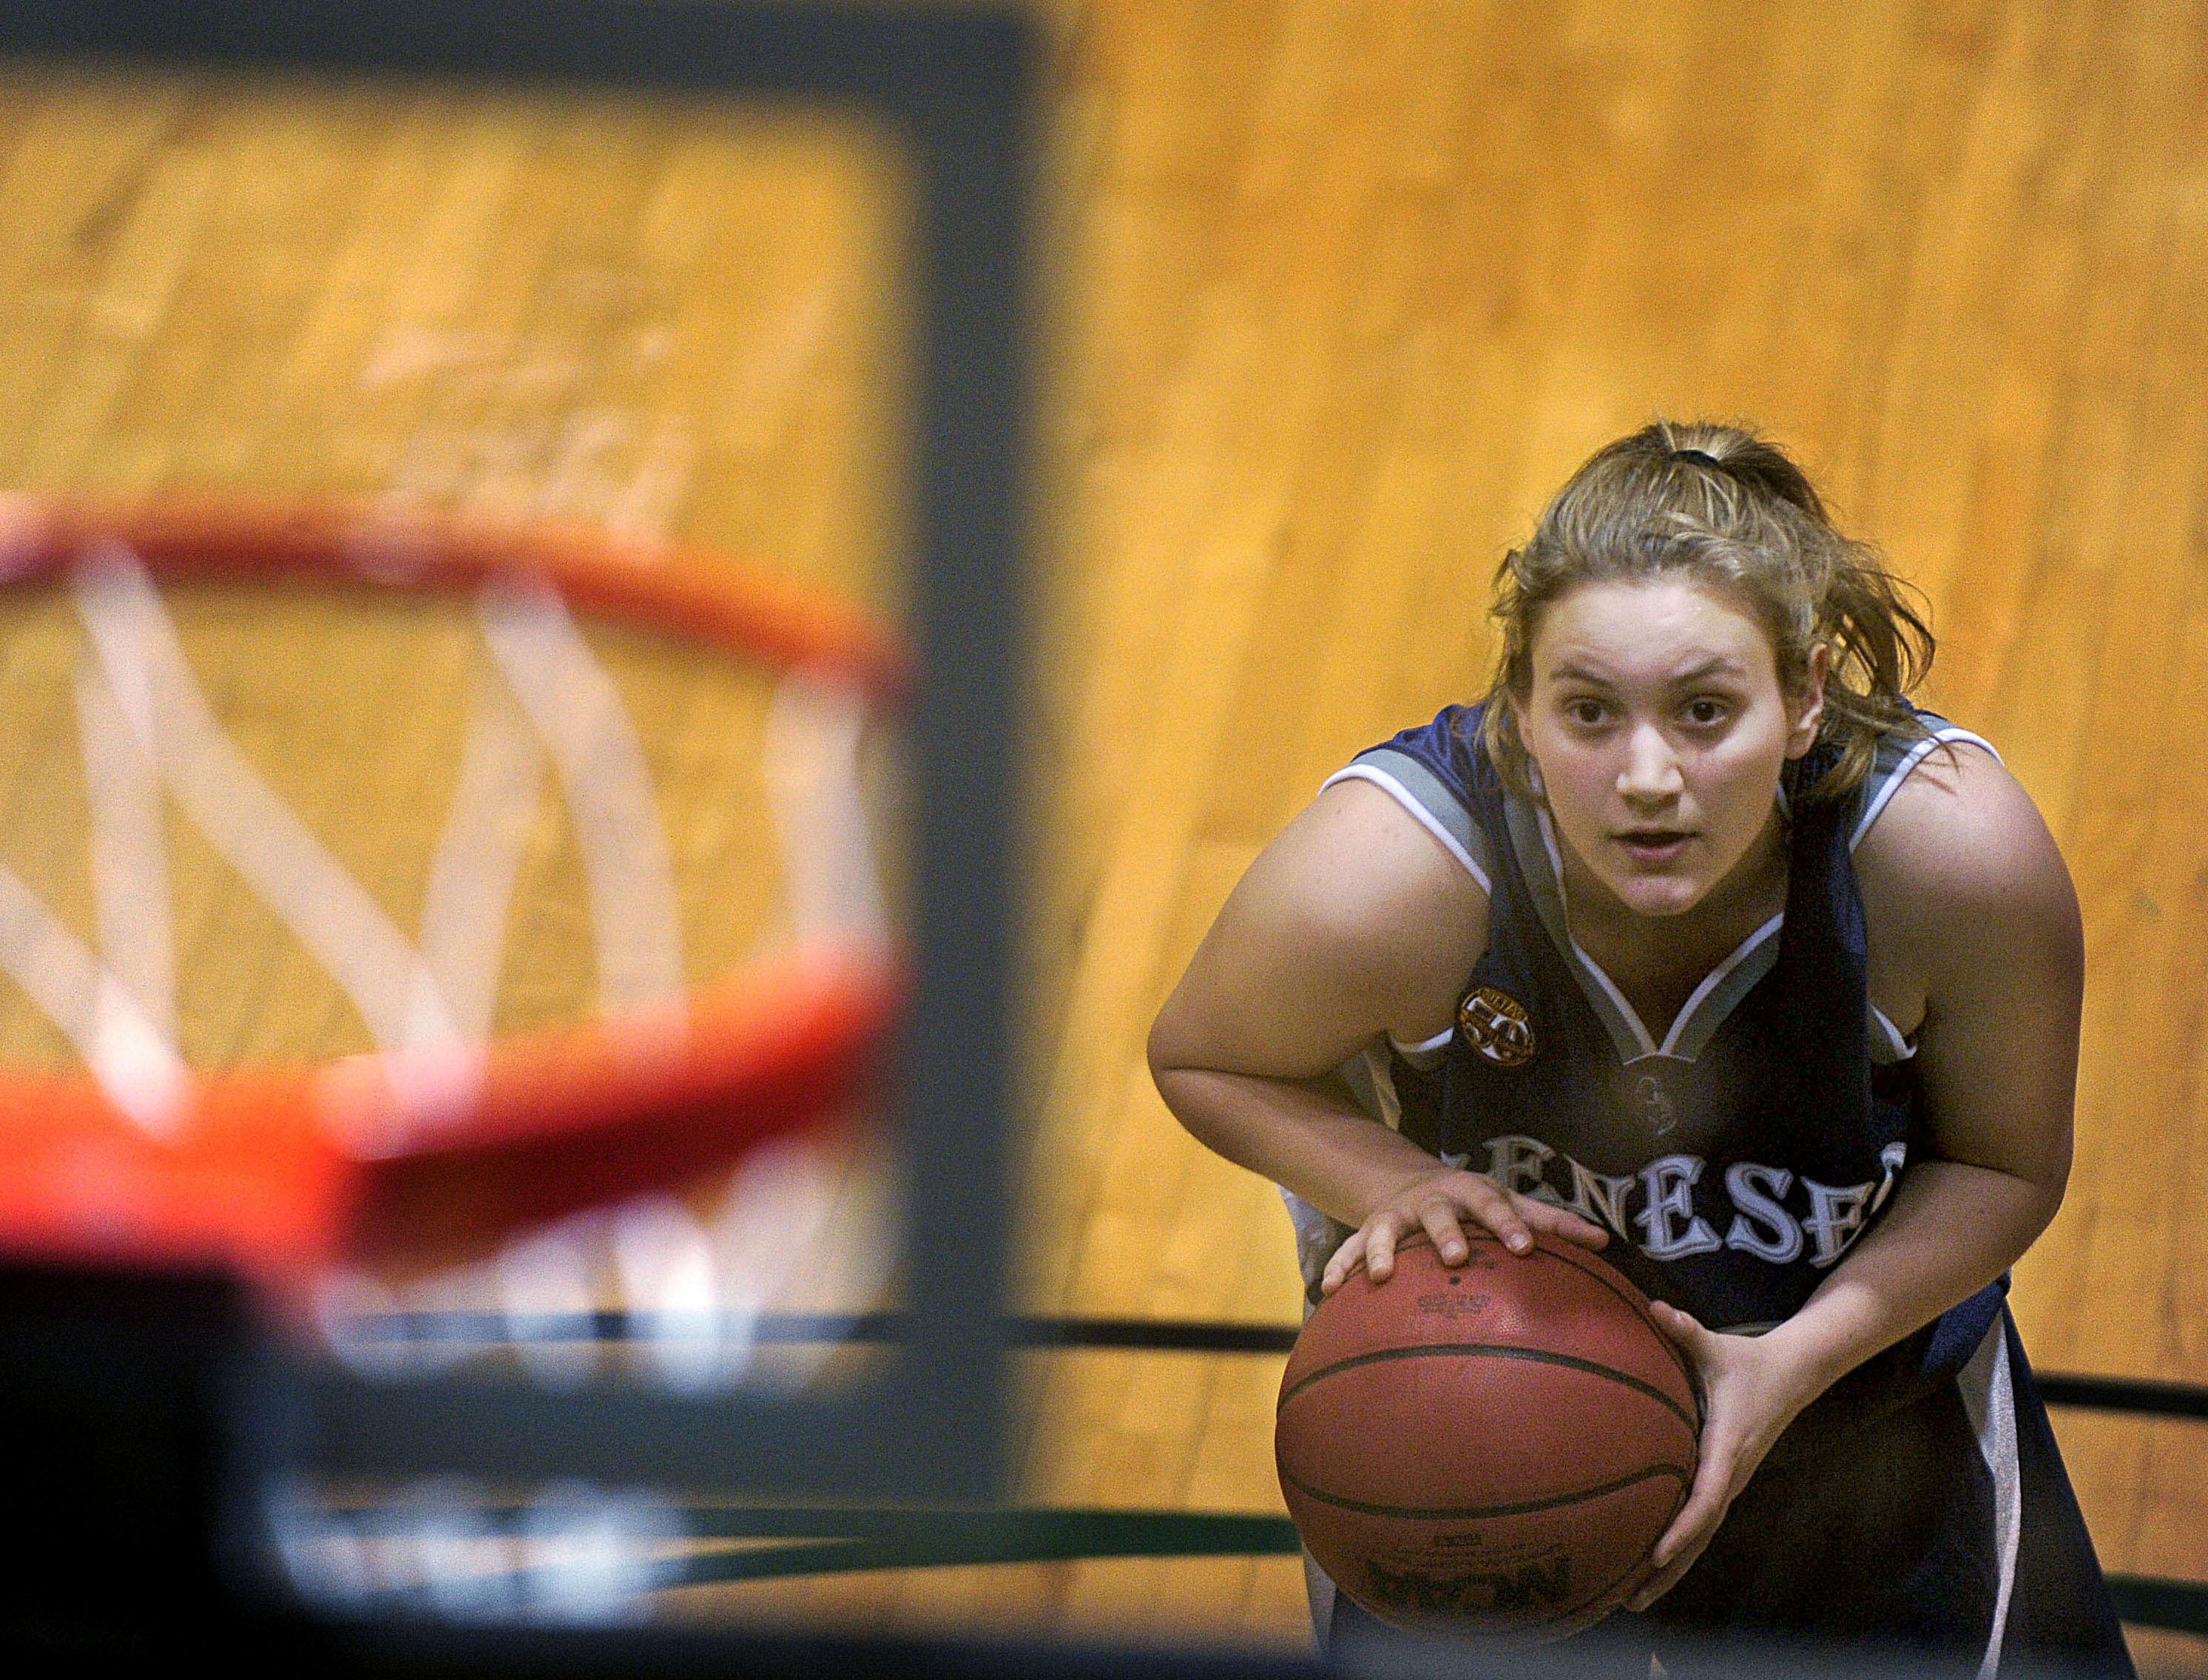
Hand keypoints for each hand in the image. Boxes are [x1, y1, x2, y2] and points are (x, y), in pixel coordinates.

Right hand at [1319, 1166, 1607, 1295]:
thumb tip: (1605, 1242)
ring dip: (1379, 1249)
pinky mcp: (1368, 1231)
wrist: (1410, 1182)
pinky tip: (1329, 1291)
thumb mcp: (1509, 1202)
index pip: (1494, 1202)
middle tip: (1456, 1255)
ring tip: (1379, 1276)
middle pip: (1438, 1211)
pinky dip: (1339, 1268)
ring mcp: (1396, 1216)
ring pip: (1384, 1229)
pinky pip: (1348, 1249)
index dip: (1510, 1221)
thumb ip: (1553, 1222)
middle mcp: (1431, 1200)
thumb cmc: (1473, 1203)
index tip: (1526, 1246)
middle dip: (1446, 1232)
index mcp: (1470, 1192)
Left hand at [1625, 1302, 1825, 1610]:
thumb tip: (1656, 1308)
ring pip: (1700, 1537)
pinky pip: (1700, 1523)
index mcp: (1727, 1448)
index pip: (1704, 1499)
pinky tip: (1651, 1569)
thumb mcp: (1717, 1346)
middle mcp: (1730, 1475)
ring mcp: (1730, 1483)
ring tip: (1632, 1600)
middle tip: (1628, 1600)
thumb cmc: (1748, 1360)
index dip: (1680, 1529)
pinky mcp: (1726, 1482)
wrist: (1793, 1374)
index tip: (1655, 1555)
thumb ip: (1685, 1330)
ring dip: (1670, 1570)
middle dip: (1666, 1570)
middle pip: (1699, 1535)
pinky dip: (1678, 1549)